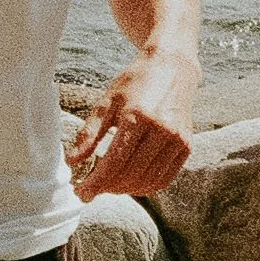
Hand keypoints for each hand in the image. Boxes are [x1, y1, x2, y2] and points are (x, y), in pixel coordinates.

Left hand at [67, 50, 196, 202]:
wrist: (172, 67)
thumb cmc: (135, 83)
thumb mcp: (106, 102)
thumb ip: (89, 133)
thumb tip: (72, 161)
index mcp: (137, 117)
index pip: (114, 162)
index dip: (96, 183)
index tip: (81, 193)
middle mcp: (161, 130)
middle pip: (130, 175)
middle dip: (107, 188)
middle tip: (92, 190)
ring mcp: (177, 139)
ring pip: (147, 180)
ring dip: (125, 190)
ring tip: (108, 186)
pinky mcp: (186, 146)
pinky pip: (165, 178)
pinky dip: (146, 187)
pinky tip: (131, 184)